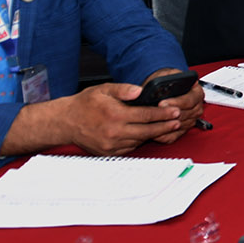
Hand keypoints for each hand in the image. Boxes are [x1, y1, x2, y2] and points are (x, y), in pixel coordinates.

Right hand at [62, 82, 187, 155]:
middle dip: (164, 126)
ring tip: (165, 127)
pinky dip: (138, 141)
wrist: (66, 122)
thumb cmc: (84, 104)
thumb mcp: (103, 89)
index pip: (146, 115)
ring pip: (139, 141)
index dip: (163, 114)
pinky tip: (144, 134)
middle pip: (147, 131)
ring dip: (153, 135)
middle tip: (177, 122)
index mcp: (115, 115)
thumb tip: (140, 91)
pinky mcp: (109, 153)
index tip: (175, 111)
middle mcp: (114, 132)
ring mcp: (112, 144)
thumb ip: (124, 89)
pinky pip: (130, 148)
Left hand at [147, 80, 205, 145]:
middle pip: (184, 115)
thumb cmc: (167, 81)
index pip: (189, 100)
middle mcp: (196, 107)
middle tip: (153, 113)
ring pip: (178, 126)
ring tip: (151, 122)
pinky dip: (163, 135)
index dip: (176, 102)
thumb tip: (162, 82)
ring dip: (164, 125)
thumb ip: (168, 76)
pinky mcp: (183, 130)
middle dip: (167, 114)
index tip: (162, 102)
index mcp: (196, 92)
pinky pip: (173, 136)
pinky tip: (154, 131)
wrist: (165, 89)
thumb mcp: (168, 73)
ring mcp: (191, 119)